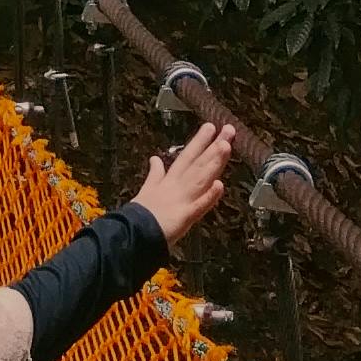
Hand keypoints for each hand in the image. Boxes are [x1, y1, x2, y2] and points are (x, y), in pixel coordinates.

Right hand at [132, 118, 235, 249]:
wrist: (132, 233)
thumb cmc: (141, 214)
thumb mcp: (147, 189)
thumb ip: (155, 174)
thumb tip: (154, 159)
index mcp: (169, 180)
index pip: (187, 156)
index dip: (199, 141)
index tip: (210, 126)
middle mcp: (177, 186)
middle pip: (198, 163)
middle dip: (213, 145)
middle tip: (228, 129)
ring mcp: (182, 200)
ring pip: (201, 178)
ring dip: (213, 163)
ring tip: (226, 146)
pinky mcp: (184, 217)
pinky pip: (199, 206)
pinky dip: (209, 196)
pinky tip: (220, 185)